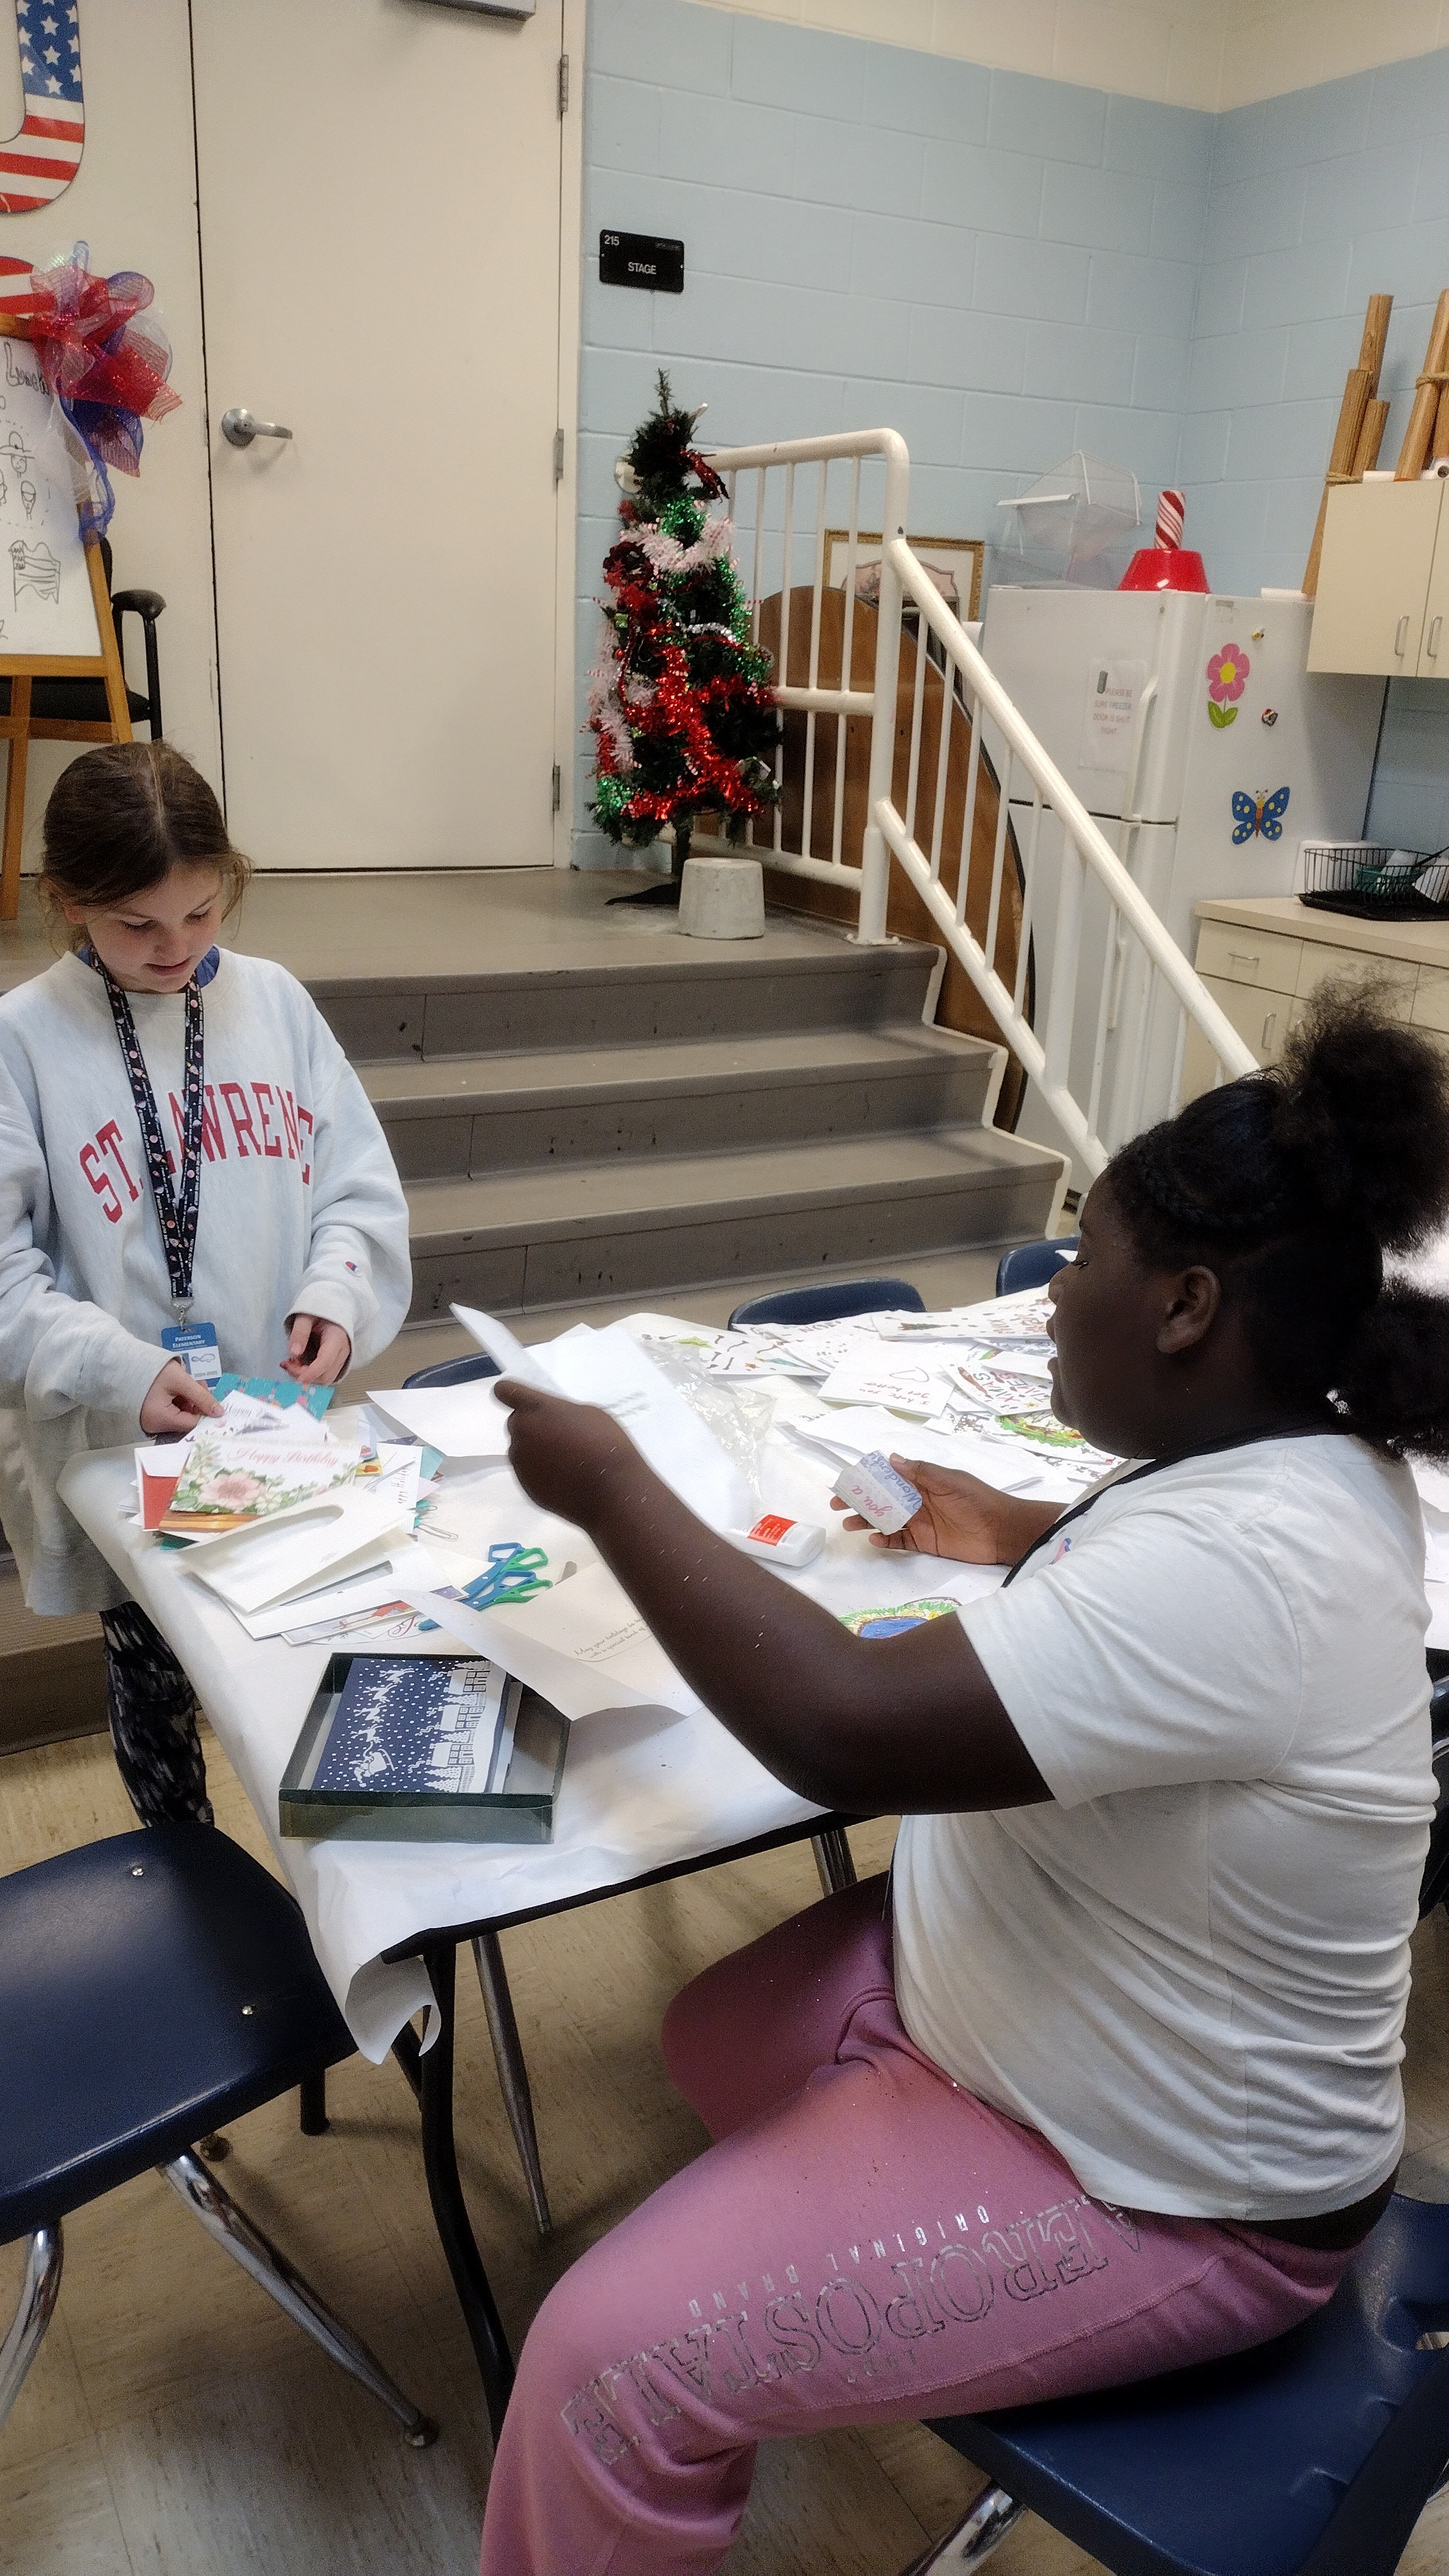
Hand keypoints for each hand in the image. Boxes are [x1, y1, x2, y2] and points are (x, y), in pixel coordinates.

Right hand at [140, 1358, 224, 1437]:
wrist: (127, 1362)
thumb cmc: (153, 1370)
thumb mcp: (181, 1381)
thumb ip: (201, 1396)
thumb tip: (220, 1412)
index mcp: (160, 1419)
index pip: (192, 1423)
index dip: (204, 1411)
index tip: (212, 1397)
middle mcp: (155, 1426)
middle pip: (186, 1419)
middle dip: (196, 1403)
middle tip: (201, 1384)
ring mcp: (152, 1422)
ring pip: (180, 1415)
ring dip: (189, 1400)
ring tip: (192, 1382)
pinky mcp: (152, 1416)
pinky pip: (171, 1412)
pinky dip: (179, 1401)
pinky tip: (182, 1388)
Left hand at [283, 1314, 351, 1385]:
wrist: (334, 1308)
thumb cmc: (321, 1310)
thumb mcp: (306, 1315)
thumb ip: (300, 1332)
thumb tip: (293, 1353)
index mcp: (337, 1338)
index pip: (325, 1361)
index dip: (311, 1372)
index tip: (297, 1379)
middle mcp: (342, 1352)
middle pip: (325, 1375)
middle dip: (304, 1375)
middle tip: (287, 1363)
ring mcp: (341, 1360)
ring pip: (325, 1379)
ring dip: (307, 1377)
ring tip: (291, 1364)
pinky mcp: (336, 1364)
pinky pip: (324, 1376)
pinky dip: (310, 1376)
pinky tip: (297, 1366)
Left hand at [494, 1378, 636, 1523]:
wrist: (611, 1489)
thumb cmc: (605, 1444)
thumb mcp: (588, 1414)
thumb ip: (561, 1412)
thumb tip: (552, 1421)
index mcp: (537, 1408)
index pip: (505, 1391)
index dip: (509, 1393)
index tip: (518, 1399)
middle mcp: (522, 1432)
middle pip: (516, 1422)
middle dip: (532, 1425)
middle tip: (560, 1436)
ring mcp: (520, 1461)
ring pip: (521, 1448)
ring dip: (536, 1450)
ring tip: (565, 1461)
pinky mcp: (524, 1485)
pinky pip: (528, 1471)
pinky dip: (541, 1472)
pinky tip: (564, 1478)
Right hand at [832, 1456, 1058, 1564]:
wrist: (1001, 1531)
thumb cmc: (977, 1500)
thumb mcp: (949, 1480)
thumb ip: (920, 1472)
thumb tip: (891, 1458)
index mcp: (922, 1482)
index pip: (889, 1477)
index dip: (868, 1478)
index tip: (847, 1480)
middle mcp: (916, 1501)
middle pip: (881, 1500)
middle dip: (859, 1500)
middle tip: (837, 1504)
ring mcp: (918, 1523)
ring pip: (885, 1521)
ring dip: (866, 1521)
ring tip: (849, 1523)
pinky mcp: (923, 1543)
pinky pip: (898, 1541)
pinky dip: (884, 1540)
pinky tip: (872, 1539)